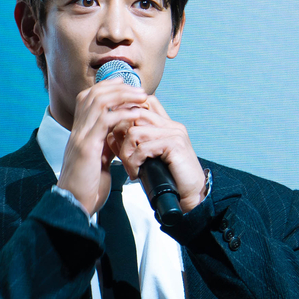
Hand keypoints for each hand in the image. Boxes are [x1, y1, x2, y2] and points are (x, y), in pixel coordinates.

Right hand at [58, 79, 157, 214]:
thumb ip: (106, 143)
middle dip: (117, 87)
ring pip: (98, 102)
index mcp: (80, 132)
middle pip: (92, 94)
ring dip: (122, 96)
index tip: (127, 87)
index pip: (88, 98)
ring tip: (141, 97)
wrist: (74, 205)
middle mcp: (77, 130)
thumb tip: (118, 133)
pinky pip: (104, 121)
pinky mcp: (86, 147)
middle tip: (139, 89)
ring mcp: (80, 137)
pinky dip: (122, 114)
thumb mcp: (98, 159)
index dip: (107, 88)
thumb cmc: (87, 187)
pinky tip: (136, 114)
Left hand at [113, 93, 207, 211]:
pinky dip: (134, 163)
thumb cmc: (167, 178)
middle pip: (134, 114)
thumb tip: (110, 134)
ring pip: (134, 131)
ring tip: (131, 168)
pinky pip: (143, 148)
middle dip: (120, 136)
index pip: (142, 103)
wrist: (189, 195)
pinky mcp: (175, 144)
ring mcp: (174, 132)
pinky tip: (137, 174)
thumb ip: (131, 144)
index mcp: (166, 124)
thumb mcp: (145, 158)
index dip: (125, 115)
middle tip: (123, 158)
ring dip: (126, 153)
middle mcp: (171, 124)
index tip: (116, 136)